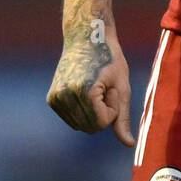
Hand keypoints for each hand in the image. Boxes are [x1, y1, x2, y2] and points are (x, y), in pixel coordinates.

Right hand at [47, 21, 134, 146]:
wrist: (87, 36)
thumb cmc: (110, 59)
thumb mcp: (122, 87)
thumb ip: (123, 118)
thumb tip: (129, 144)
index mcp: (83, 91)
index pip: (102, 123)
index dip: (112, 108)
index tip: (111, 86)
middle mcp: (65, 95)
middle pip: (90, 127)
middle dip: (102, 112)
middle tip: (103, 86)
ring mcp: (55, 98)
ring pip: (81, 125)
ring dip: (92, 111)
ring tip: (94, 86)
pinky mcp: (51, 99)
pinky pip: (73, 119)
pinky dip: (82, 110)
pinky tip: (84, 88)